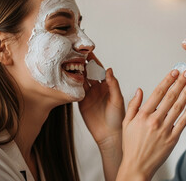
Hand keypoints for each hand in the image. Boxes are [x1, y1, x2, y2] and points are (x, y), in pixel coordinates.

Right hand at [78, 53, 124, 180]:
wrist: (110, 134)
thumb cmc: (118, 117)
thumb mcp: (117, 100)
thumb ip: (113, 85)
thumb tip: (109, 70)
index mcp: (108, 86)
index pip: (99, 70)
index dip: (94, 61)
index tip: (88, 52)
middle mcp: (97, 88)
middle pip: (88, 73)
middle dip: (82, 64)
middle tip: (74, 55)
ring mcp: (89, 95)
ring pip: (81, 80)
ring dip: (76, 73)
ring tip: (69, 64)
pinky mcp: (81, 102)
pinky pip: (75, 91)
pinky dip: (71, 84)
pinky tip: (67, 78)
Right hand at [117, 69, 185, 180]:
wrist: (137, 166)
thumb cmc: (130, 145)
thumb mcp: (126, 123)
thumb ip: (133, 105)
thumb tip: (140, 90)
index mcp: (142, 115)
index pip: (157, 93)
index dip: (167, 80)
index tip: (174, 72)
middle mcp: (154, 120)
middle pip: (170, 97)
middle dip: (180, 83)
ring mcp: (164, 130)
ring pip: (178, 107)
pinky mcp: (172, 139)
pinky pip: (183, 122)